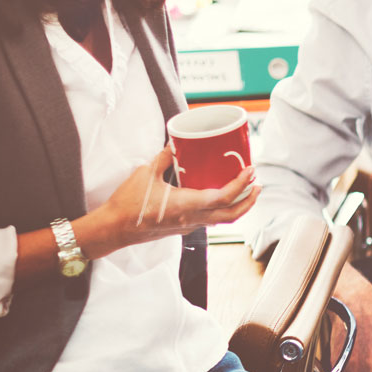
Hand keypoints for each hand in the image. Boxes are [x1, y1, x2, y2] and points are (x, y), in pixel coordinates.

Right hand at [80, 145, 259, 258]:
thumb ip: (164, 158)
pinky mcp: (182, 229)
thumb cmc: (127, 203)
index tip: (251, 171)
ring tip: (245, 191)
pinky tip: (219, 199)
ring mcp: (189, 226)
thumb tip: (175, 142)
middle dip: (249, 200)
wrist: (114, 229)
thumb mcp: (145, 174)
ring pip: (222, 220)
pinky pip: (209, 220)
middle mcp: (192, 219)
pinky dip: (222, 210)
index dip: (241, 185)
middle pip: (232, 214)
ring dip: (238, 207)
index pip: (224, 197)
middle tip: (257, 184)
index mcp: (187, 205)